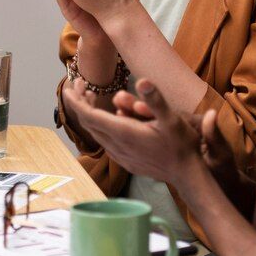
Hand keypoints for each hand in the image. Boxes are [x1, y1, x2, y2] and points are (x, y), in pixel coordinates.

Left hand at [63, 77, 207, 186]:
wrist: (187, 175)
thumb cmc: (181, 145)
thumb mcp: (172, 119)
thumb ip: (155, 100)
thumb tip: (142, 81)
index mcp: (123, 133)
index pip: (89, 116)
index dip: (75, 101)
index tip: (68, 87)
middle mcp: (116, 145)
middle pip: (88, 122)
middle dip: (80, 102)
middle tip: (79, 85)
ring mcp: (119, 155)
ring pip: (95, 132)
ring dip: (90, 113)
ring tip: (90, 96)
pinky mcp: (125, 161)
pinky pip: (104, 141)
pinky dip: (100, 126)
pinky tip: (108, 117)